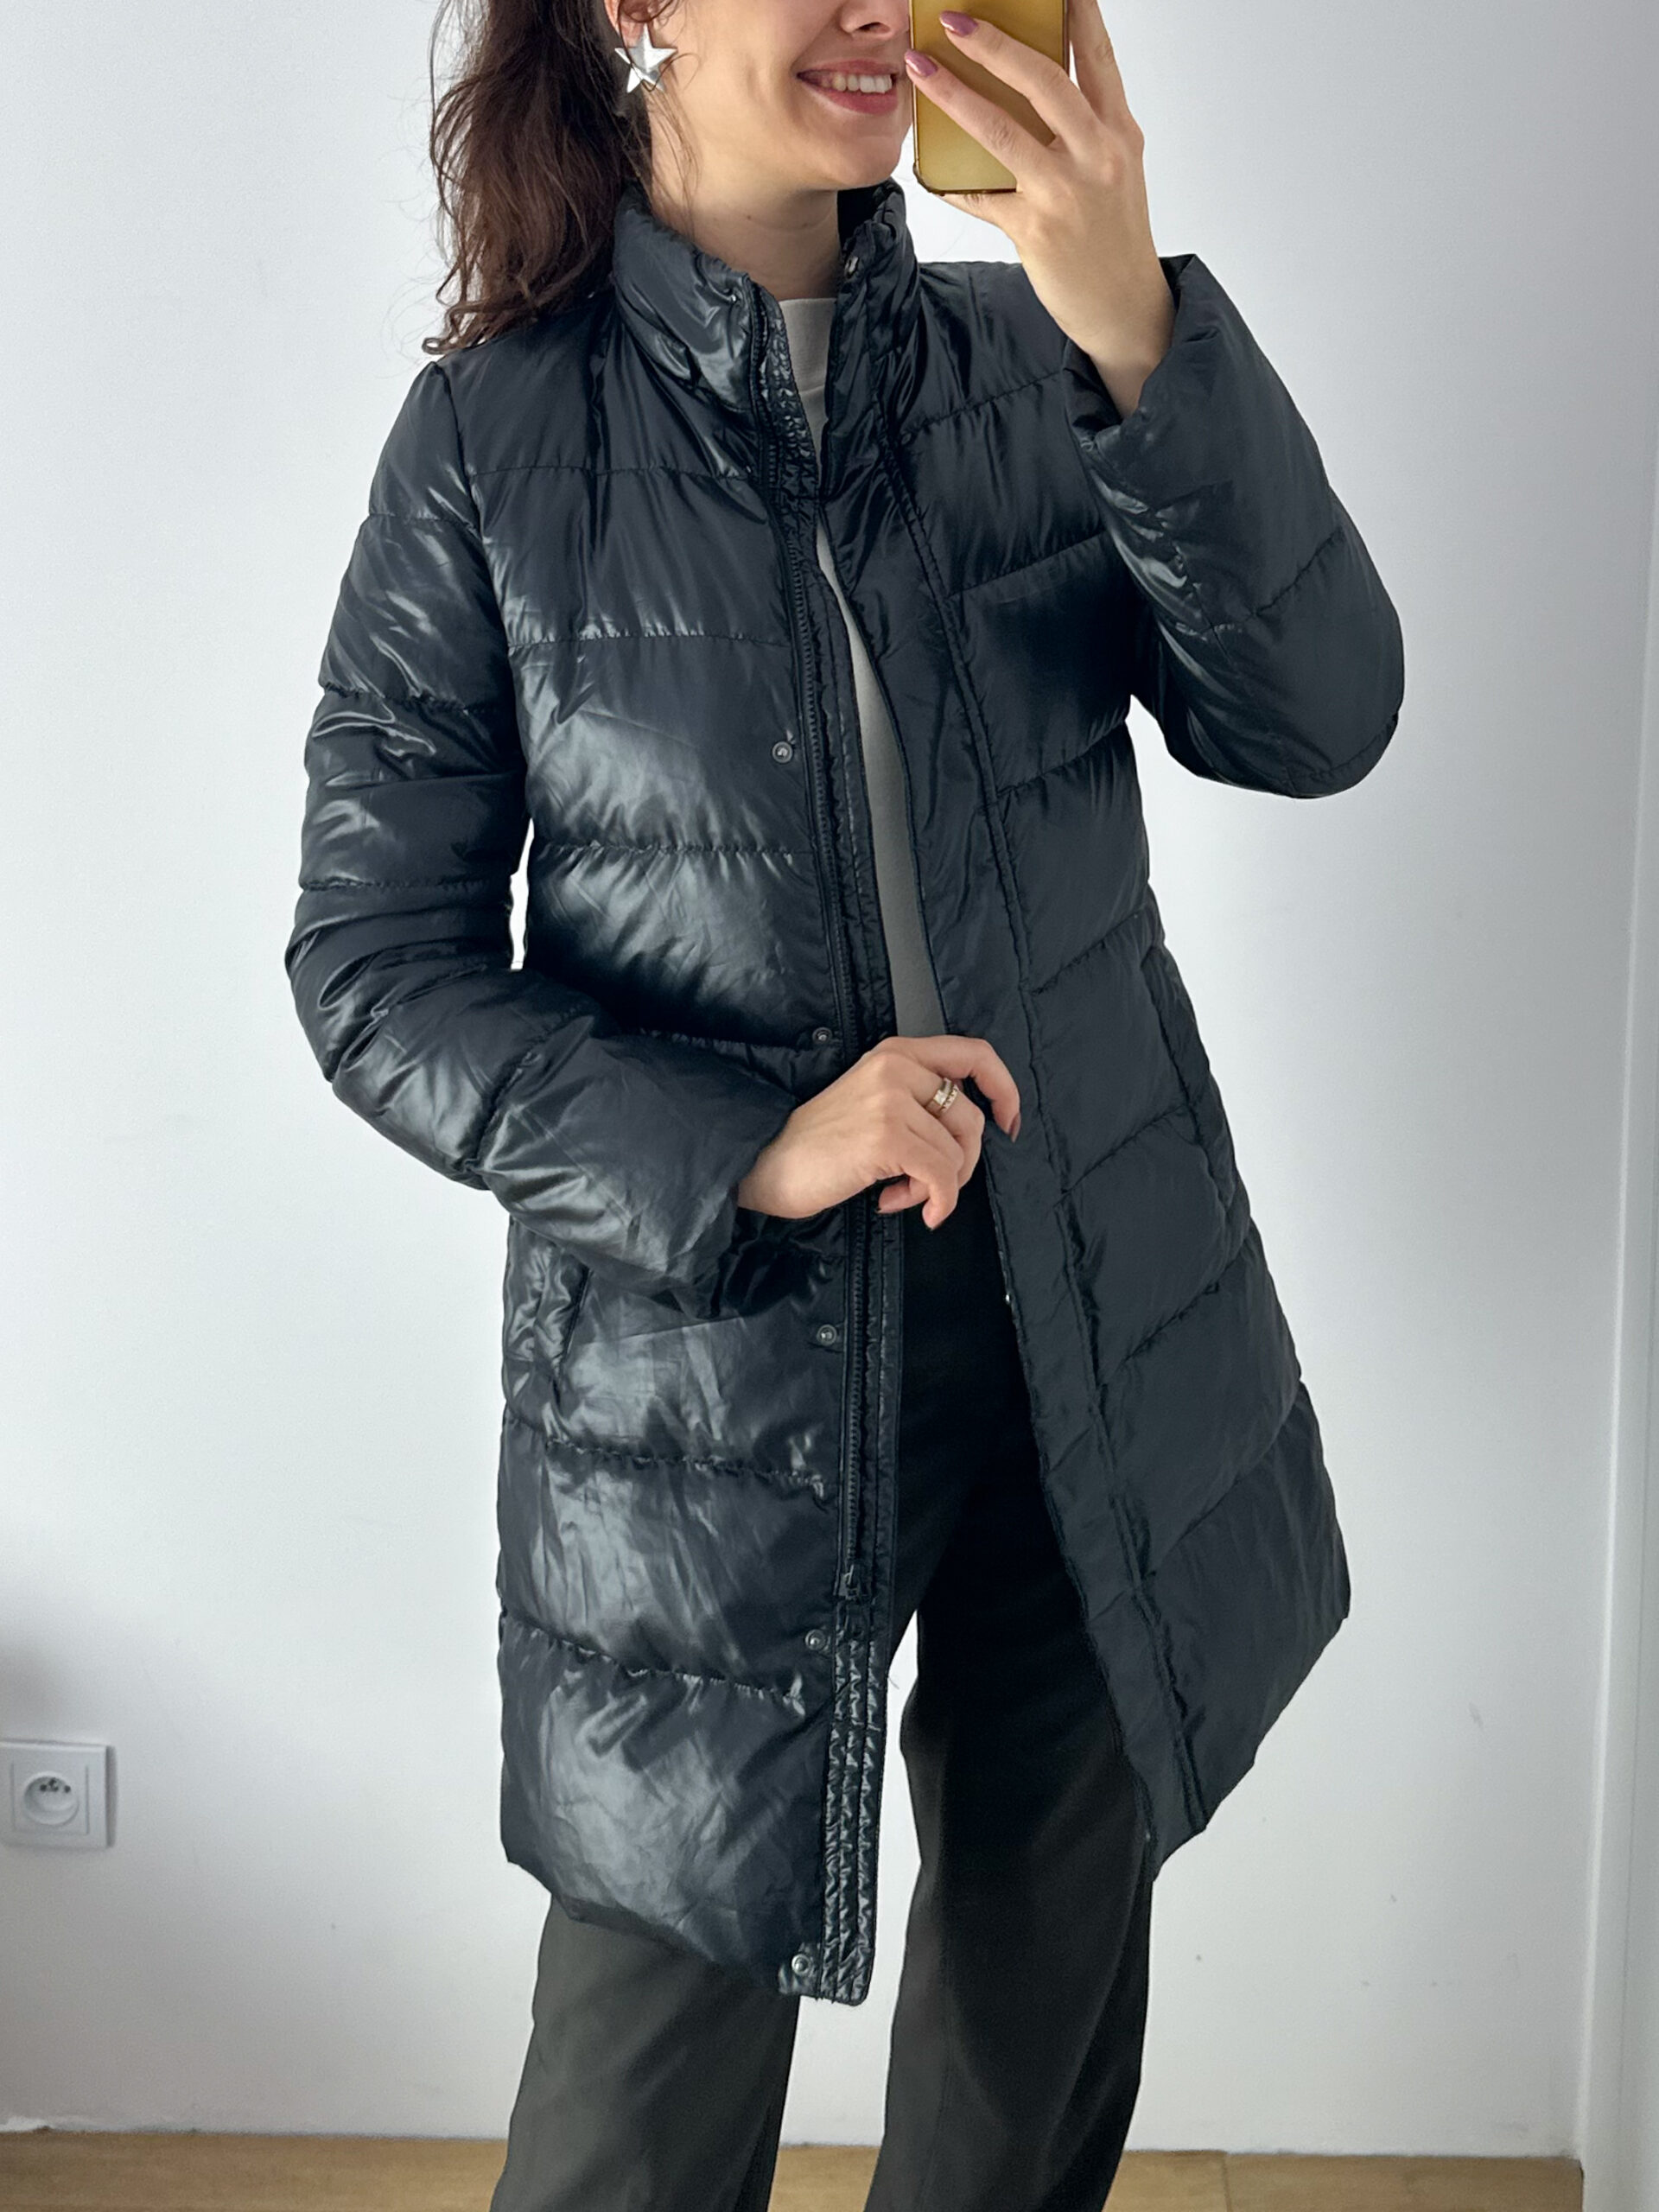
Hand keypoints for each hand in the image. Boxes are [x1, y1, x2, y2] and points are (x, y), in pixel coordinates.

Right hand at [735, 1034, 1021, 1229]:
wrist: (767, 1163)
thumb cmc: (819, 1143)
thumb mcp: (873, 1101)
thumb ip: (919, 1101)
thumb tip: (971, 1132)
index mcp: (896, 1053)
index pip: (975, 1053)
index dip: (1004, 1089)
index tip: (1009, 1122)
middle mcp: (896, 1067)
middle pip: (971, 1117)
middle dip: (962, 1162)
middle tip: (932, 1183)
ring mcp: (891, 1099)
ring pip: (957, 1151)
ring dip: (936, 1186)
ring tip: (900, 1192)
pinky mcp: (886, 1136)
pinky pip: (942, 1175)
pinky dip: (934, 1201)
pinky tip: (900, 1205)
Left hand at [904, 0, 1174, 415]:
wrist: (1125, 305)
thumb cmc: (1114, 234)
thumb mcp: (1115, 168)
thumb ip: (1084, 125)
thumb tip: (1033, 83)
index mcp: (1118, 131)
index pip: (1097, 56)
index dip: (1075, 13)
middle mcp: (1097, 155)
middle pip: (1043, 82)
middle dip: (994, 44)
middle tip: (955, 20)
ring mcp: (1065, 192)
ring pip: (1002, 131)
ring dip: (955, 96)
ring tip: (922, 70)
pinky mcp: (1035, 229)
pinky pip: (981, 196)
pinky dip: (951, 182)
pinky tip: (928, 169)